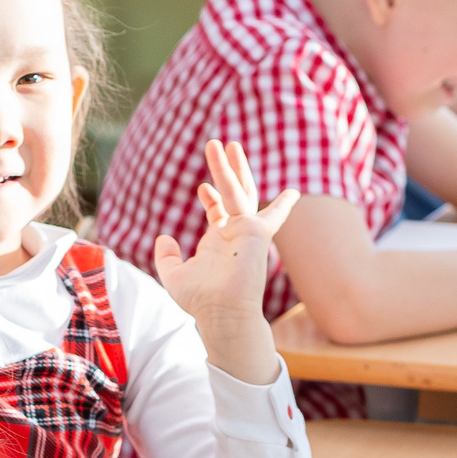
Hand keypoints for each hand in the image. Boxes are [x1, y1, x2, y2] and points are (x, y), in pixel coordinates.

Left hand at [152, 139, 298, 385]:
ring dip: (233, 168)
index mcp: (217, 241)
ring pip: (242, 192)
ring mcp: (247, 233)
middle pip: (232, 194)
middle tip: (216, 144)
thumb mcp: (173, 276)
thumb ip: (166, 256)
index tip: (203, 188)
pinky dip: (283, 205)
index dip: (211, 196)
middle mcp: (234, 234)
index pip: (218, 211)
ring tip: (226, 143)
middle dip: (225, 169)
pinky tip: (293, 192)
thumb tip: (163, 237)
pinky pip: (271, 215)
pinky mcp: (257, 234)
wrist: (220, 314)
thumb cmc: (200, 301)